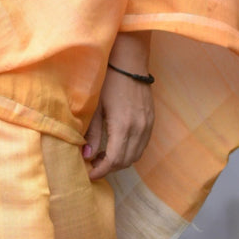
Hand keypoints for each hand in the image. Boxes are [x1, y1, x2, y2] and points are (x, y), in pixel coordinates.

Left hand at [83, 56, 154, 180]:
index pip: (113, 160)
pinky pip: (142, 146)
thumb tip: (87, 155)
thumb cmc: (108, 82)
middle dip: (109, 168)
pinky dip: (130, 152)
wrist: (129, 63)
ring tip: (103, 157)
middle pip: (125, 162)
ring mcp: (147, 126)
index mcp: (123, 127)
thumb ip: (92, 133)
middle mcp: (139, 129)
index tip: (89, 174)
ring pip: (135, 156)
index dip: (100, 171)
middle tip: (93, 166)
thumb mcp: (95, 107)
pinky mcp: (151, 121)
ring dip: (120, 161)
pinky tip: (117, 146)